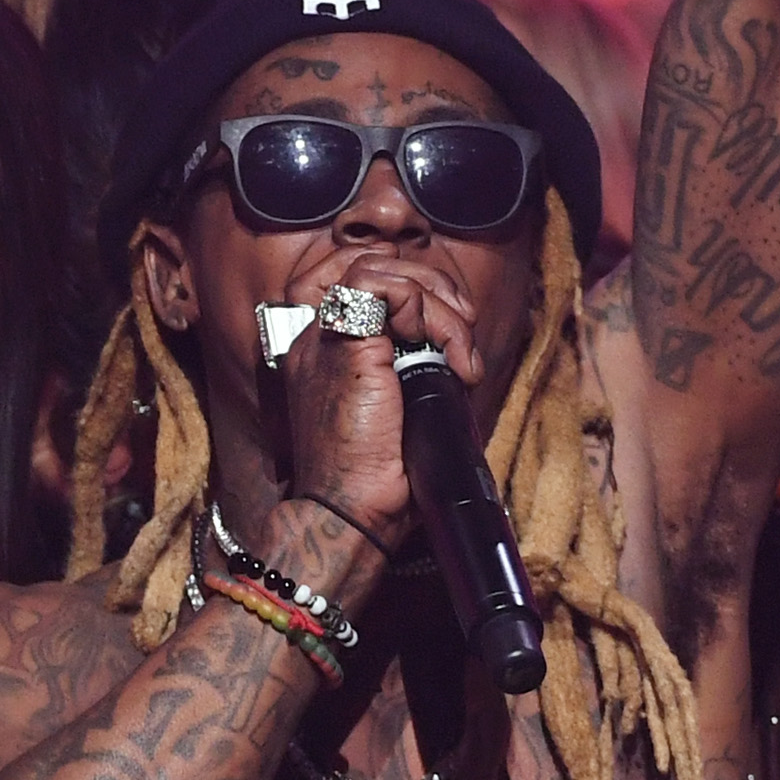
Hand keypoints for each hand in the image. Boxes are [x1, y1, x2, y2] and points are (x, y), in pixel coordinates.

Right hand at [265, 249, 481, 558]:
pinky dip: (430, 310)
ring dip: (436, 301)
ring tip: (459, 353)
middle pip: (369, 265)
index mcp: (325, 354)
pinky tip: (448, 357)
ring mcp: (324, 339)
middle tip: (463, 333)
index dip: (406, 284)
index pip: (357, 282)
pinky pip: (387, 288)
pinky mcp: (344, 345)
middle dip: (432, 286)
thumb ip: (413, 372)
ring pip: (377, 268)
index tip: (446, 323)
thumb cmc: (376, 482)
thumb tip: (456, 351)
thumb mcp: (400, 415)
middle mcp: (317, 339)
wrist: (349, 514)